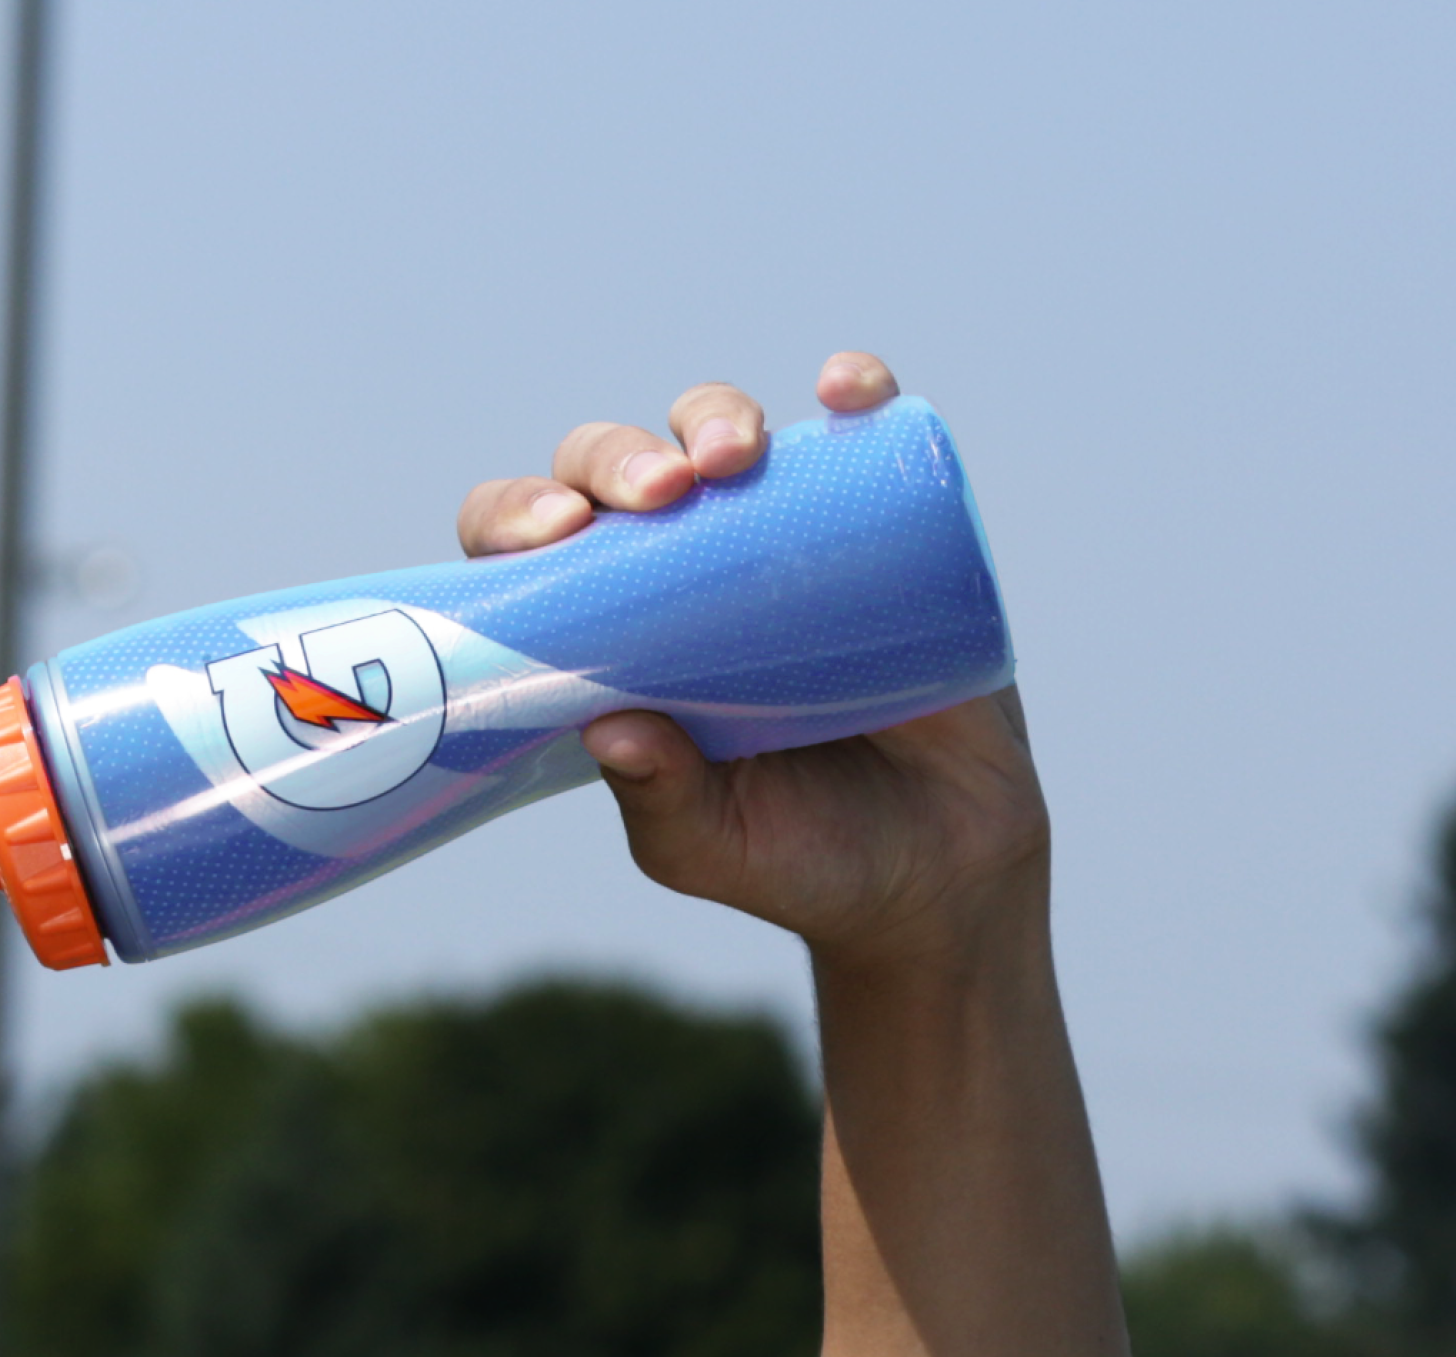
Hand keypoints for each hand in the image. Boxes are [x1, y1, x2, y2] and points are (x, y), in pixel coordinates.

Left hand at [455, 354, 1048, 970]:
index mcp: (606, 639)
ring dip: (716, 417)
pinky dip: (852, 390)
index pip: (532, 552)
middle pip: (616, 472)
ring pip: (722, 435)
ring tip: (735, 458)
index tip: (550, 535)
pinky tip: (845, 389)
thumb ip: (660, 801)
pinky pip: (859, 434)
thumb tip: (608, 729)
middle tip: (658, 495)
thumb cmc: (795, 858)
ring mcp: (782, 540)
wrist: (936, 868)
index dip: (520, 519)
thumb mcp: (709, 846)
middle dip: (619, 458)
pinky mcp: (884, 528)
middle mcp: (680, 574)